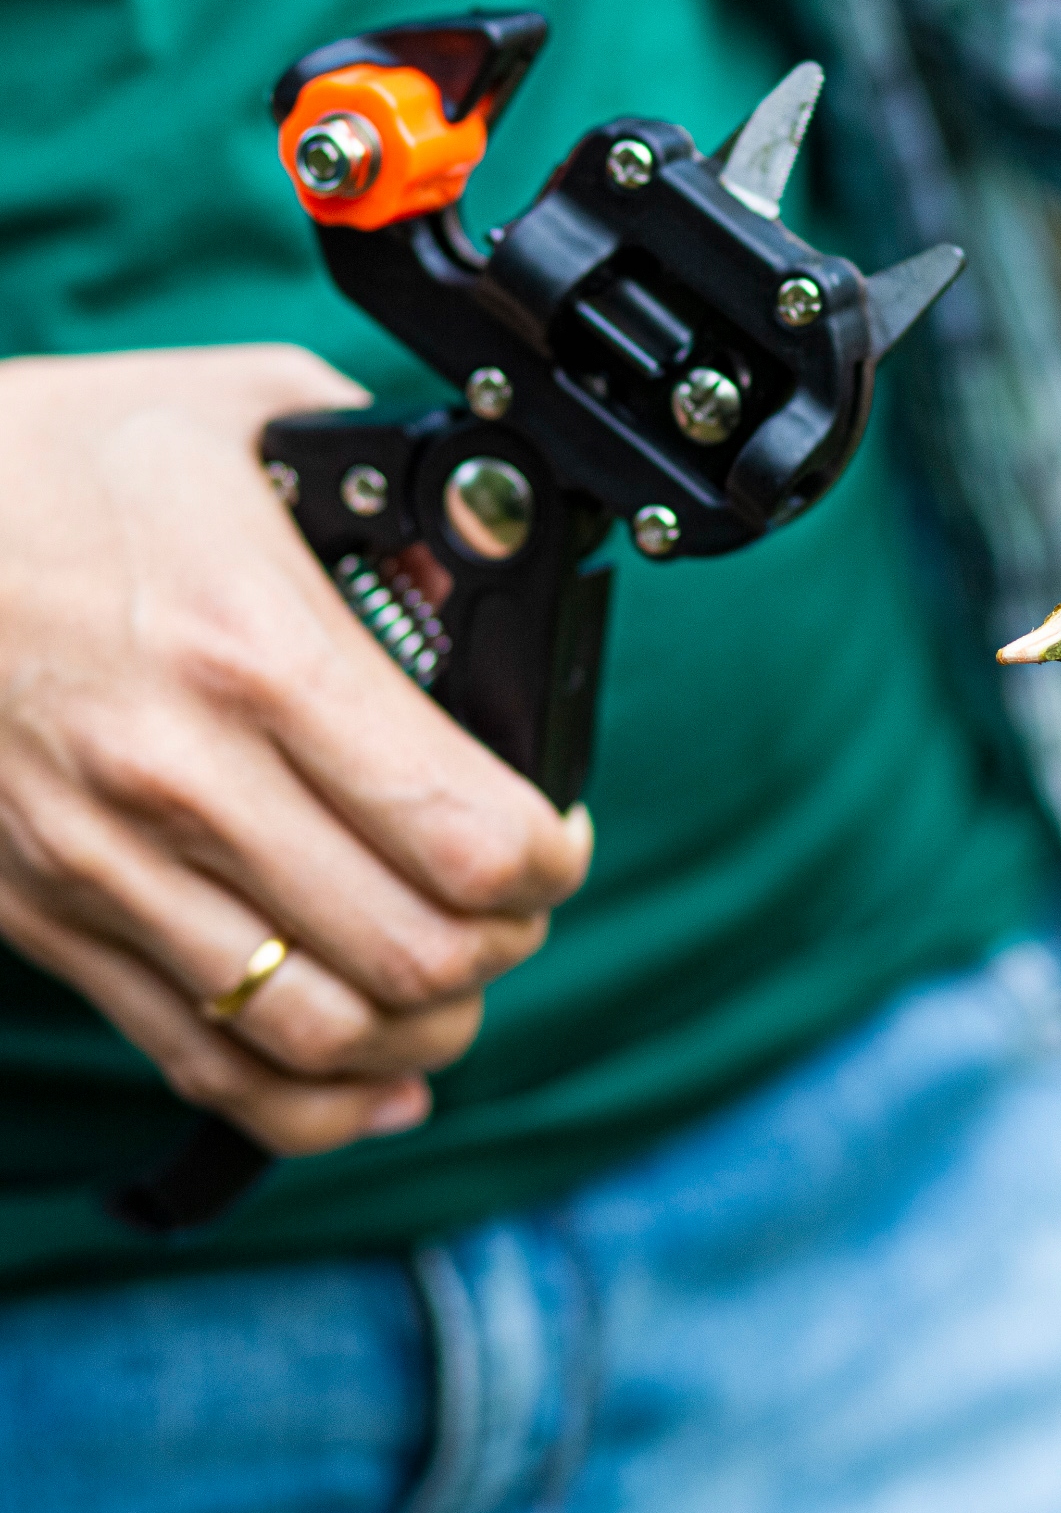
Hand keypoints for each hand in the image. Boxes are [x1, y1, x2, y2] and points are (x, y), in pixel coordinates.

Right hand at [0, 347, 592, 1155]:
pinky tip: (379, 1078)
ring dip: (428, 1023)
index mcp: (258, 653)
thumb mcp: (249, 412)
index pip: (464, 832)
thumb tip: (484, 555)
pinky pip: (200, 1058)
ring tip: (457, 975)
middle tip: (516, 901)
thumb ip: (388, 480)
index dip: (549, 859)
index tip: (557, 836)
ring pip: (320, 1031)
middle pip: (413, 950)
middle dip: (506, 940)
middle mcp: (184, 778)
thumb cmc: (62, 455)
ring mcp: (106, 862)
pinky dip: (315, 1100)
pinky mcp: (47, 915)